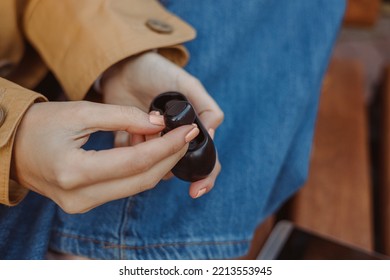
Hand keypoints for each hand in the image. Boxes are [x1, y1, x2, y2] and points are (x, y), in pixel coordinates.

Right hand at [11, 101, 198, 212]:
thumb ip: (123, 116)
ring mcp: (82, 205)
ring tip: (171, 141)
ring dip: (158, 165)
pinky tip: (152, 153)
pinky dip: (142, 171)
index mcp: (74, 171)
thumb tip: (158, 123)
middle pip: (142, 180)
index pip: (136, 162)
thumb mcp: (81, 112)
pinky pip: (124, 188)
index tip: (188, 131)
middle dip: (170, 157)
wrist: (11, 148)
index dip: (167, 146)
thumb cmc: (40, 125)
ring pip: (136, 187)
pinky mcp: (86, 204)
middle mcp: (80, 197)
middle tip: (186, 136)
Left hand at [101, 51, 223, 197]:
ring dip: (147, 150)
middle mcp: (173, 139)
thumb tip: (211, 134)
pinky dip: (130, 147)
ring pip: (154, 164)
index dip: (205, 176)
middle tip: (154, 143)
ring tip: (139, 128)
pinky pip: (130, 157)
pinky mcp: (129, 142)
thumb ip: (205, 106)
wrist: (123, 66)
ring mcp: (152, 142)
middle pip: (179, 166)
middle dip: (168, 162)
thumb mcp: (186, 84)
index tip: (196, 191)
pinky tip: (128, 131)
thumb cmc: (158, 72)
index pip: (207, 159)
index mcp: (192, 127)